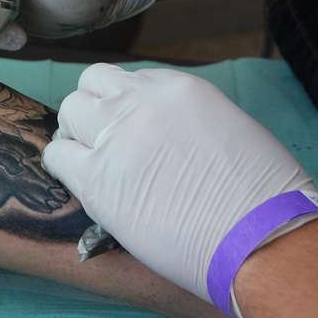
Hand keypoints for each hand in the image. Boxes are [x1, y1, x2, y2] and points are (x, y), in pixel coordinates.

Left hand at [41, 64, 317, 317]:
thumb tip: (165, 136)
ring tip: (90, 161)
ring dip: (75, 132)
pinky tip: (82, 183)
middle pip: (90, 85)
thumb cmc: (262, 196)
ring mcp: (114, 137)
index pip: (127, 79)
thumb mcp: (229, 130)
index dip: (123, 104)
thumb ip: (187, 122)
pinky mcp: (95, 179)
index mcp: (177, 88)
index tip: (129, 128)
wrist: (260, 237)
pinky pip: (55, 156)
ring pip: (68, 111)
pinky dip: (62, 164)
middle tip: (103, 142)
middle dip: (93, 110)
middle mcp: (140, 102)